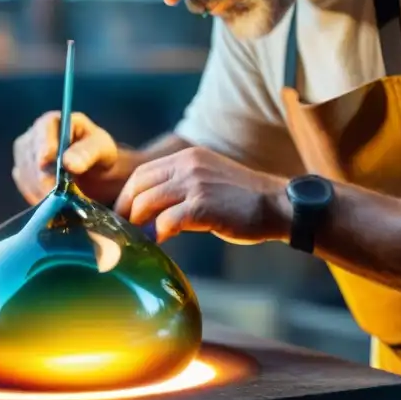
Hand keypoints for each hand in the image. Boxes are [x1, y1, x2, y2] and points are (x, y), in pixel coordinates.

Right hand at [12, 111, 119, 204]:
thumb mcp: (101, 148)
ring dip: (40, 191)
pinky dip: (37, 197)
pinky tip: (51, 206)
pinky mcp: (23, 172)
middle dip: (44, 177)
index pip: (43, 130)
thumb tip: (68, 163)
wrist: (93, 170)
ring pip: (25, 173)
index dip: (44, 146)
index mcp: (54, 122)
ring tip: (59, 205)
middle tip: (59, 196)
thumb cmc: (98, 152)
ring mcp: (25, 155)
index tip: (47, 162)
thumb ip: (87, 152)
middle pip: (31, 155)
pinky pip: (24, 185)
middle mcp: (34, 135)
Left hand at [113, 147, 291, 244]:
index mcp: (187, 157)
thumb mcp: (208, 180)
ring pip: (147, 202)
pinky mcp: (203, 205)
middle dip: (125, 210)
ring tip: (139, 239)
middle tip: (123, 230)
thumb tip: (152, 210)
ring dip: (138, 224)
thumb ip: (182, 187)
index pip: (142, 173)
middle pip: (139, 185)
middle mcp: (188, 164)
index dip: (127, 195)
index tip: (123, 215)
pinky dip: (158, 233)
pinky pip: (167, 220)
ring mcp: (195, 183)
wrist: (277, 204)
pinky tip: (160, 242)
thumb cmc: (244, 200)